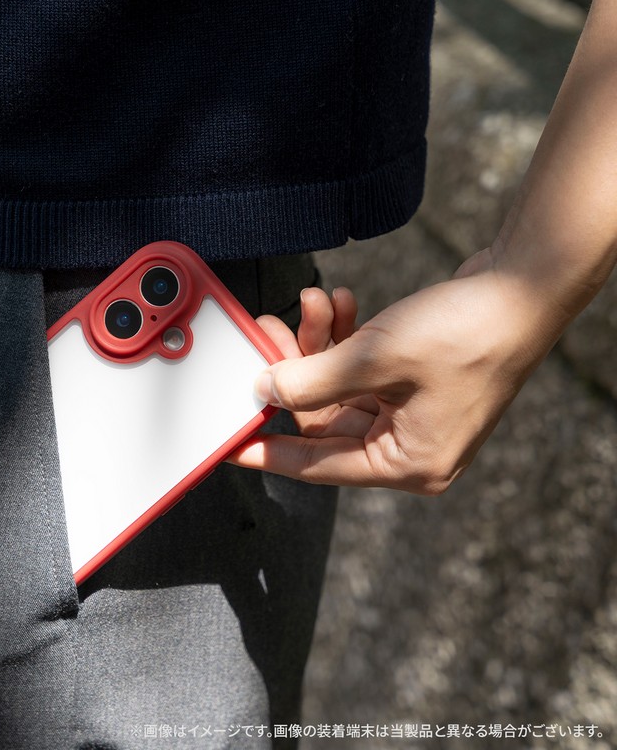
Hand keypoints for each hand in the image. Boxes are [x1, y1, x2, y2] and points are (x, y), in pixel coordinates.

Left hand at [230, 255, 558, 493]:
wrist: (525, 286)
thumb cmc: (467, 333)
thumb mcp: (375, 360)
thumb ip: (310, 382)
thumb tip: (264, 393)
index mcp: (407, 463)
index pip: (318, 466)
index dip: (267, 451)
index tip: (228, 444)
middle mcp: (409, 446)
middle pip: (324, 418)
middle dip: (294, 370)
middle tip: (266, 332)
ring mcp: (412, 413)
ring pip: (339, 386)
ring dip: (319, 344)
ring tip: (311, 302)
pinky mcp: (413, 381)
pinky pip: (360, 368)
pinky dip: (346, 338)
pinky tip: (338, 303)